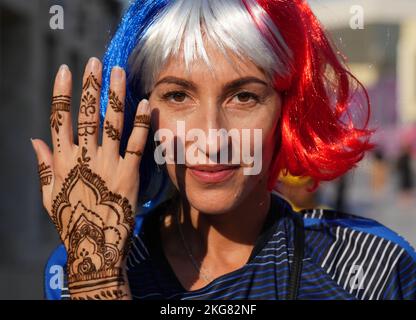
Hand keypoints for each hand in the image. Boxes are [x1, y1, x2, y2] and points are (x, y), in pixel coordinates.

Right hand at [31, 58, 150, 298]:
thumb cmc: (71, 222)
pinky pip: (137, 145)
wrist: (94, 247)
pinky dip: (142, 124)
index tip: (66, 72)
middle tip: (96, 62)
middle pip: (86, 115)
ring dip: (115, 96)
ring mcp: (108, 165)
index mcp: (63, 161)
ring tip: (118, 73)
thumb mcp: (49, 196)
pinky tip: (145, 104)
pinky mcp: (129, 175)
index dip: (63, 94)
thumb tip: (34, 141)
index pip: (60, 119)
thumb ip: (43, 166)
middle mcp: (84, 158)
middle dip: (91, 86)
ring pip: (111, 123)